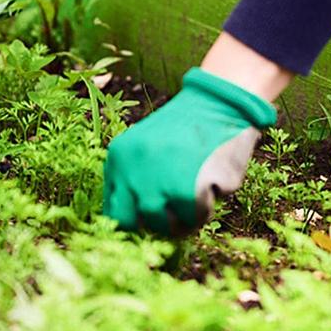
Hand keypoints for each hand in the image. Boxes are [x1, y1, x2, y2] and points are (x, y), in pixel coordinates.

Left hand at [102, 68, 276, 234]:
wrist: (216, 104)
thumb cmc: (182, 129)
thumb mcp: (142, 146)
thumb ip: (130, 178)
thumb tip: (132, 224)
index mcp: (118, 160)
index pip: (115, 213)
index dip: (135, 222)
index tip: (151, 220)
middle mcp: (134, 174)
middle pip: (143, 224)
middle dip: (162, 224)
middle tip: (178, 209)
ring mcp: (160, 184)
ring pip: (171, 227)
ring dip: (186, 217)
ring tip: (196, 190)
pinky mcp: (190, 191)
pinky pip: (197, 217)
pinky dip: (208, 207)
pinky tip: (210, 181)